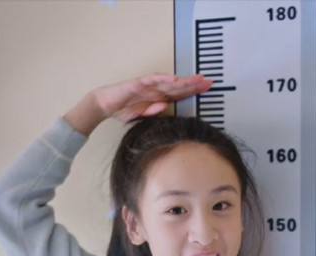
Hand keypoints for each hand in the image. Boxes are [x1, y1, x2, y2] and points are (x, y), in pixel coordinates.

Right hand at [94, 73, 213, 122]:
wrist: (105, 105)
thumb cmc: (123, 110)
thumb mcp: (142, 117)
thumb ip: (154, 112)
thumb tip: (165, 107)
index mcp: (158, 97)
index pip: (179, 94)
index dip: (193, 91)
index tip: (207, 89)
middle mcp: (156, 90)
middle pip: (179, 86)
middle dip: (194, 84)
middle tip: (210, 81)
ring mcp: (148, 85)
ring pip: (169, 81)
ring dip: (184, 80)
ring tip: (197, 79)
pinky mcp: (138, 83)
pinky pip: (153, 80)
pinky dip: (163, 78)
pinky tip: (174, 78)